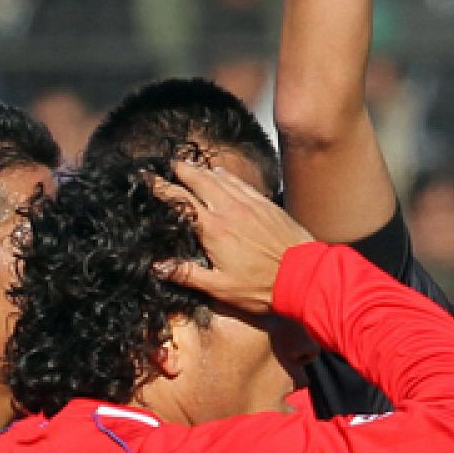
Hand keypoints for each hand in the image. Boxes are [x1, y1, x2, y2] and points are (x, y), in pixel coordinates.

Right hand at [151, 159, 314, 314]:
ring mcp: (250, 205)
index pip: (181, 201)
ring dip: (204, 171)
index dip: (162, 188)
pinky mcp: (267, 206)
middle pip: (201, 181)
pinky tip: (224, 175)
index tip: (148, 179)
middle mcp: (230, 210)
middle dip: (183, 171)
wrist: (305, 276)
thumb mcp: (220, 288)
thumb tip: (158, 266)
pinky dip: (229, 177)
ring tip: (191, 166)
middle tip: (170, 164)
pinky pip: (243, 184)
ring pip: (222, 180)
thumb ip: (188, 275)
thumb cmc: (262, 286)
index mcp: (214, 229)